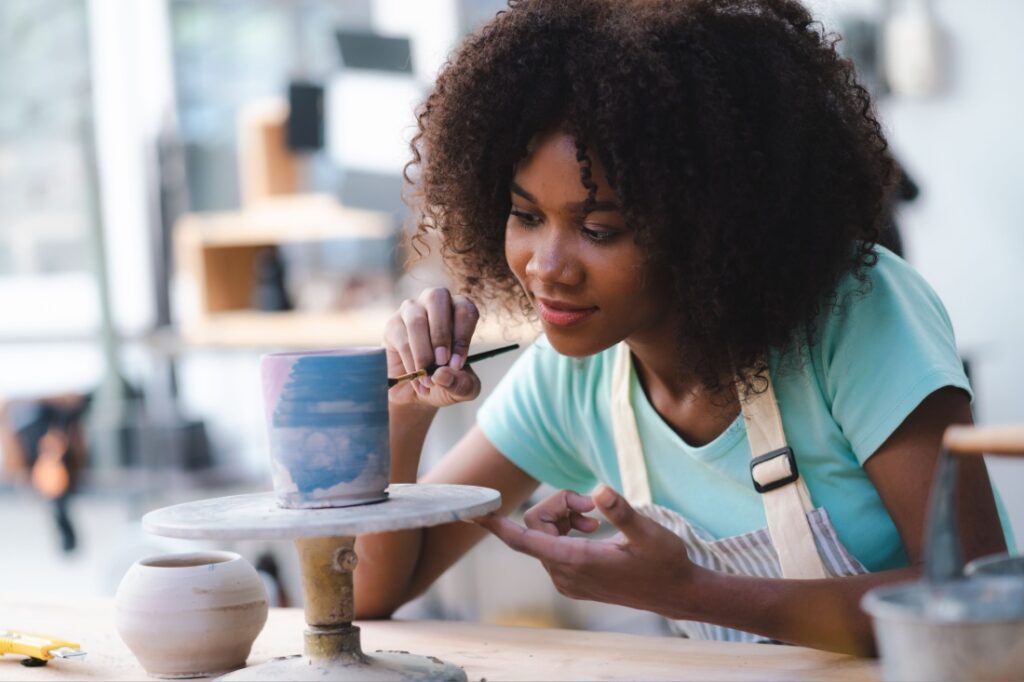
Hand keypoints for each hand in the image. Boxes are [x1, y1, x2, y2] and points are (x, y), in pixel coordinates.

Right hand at [384, 288, 481, 407]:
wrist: (416, 393)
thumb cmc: (445, 381)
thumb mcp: (462, 389)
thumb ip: (462, 383)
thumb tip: (442, 373)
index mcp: (458, 310)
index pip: (464, 310)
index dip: (462, 336)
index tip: (457, 364)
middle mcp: (434, 304)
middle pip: (437, 297)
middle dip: (441, 333)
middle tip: (442, 362)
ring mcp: (411, 311)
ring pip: (416, 320)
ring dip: (423, 351)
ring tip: (428, 377)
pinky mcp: (393, 325)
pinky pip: (401, 338)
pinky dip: (410, 362)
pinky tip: (416, 379)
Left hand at [478, 485, 696, 617]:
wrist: (677, 592)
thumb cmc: (665, 562)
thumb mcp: (648, 532)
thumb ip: (622, 512)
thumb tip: (600, 491)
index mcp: (576, 561)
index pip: (523, 540)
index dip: (495, 525)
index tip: (471, 512)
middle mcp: (564, 574)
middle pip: (535, 527)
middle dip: (557, 507)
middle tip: (590, 506)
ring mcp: (567, 580)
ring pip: (543, 536)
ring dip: (564, 518)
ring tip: (594, 518)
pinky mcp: (573, 580)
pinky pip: (553, 547)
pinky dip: (566, 531)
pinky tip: (593, 528)